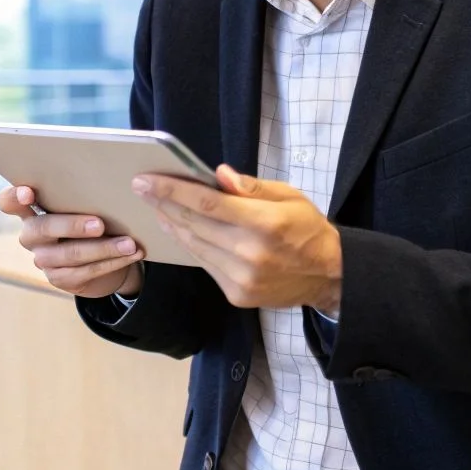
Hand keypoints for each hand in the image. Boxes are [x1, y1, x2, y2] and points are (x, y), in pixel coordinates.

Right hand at [0, 185, 145, 297]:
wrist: (102, 258)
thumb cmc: (90, 218)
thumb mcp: (82, 203)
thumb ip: (82, 193)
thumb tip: (116, 179)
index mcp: (31, 209)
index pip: (8, 202)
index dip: (14, 197)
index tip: (29, 193)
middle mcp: (31, 235)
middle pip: (43, 228)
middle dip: (72, 225)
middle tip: (99, 224)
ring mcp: (43, 259)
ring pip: (70, 253)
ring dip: (104, 248)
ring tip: (129, 243)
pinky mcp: (59, 279)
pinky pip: (86, 271)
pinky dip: (112, 262)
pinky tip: (130, 255)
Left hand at [135, 164, 342, 313]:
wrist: (329, 276)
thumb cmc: (308, 229)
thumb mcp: (289, 197)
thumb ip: (251, 187)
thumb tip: (218, 175)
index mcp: (265, 223)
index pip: (207, 203)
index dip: (172, 190)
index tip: (146, 180)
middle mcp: (250, 253)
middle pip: (194, 224)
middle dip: (163, 204)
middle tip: (141, 189)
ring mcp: (242, 278)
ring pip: (194, 246)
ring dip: (171, 225)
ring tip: (156, 207)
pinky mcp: (237, 294)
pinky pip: (204, 264)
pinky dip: (189, 245)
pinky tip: (178, 230)